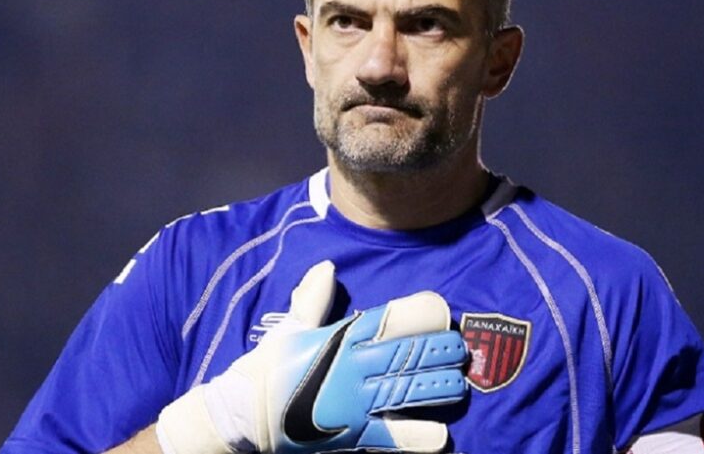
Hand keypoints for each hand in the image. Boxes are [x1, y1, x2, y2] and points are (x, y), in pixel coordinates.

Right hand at [156, 261, 468, 453]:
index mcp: (339, 338)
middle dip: (440, 349)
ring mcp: (354, 403)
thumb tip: (327, 267)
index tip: (441, 309)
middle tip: (460, 348)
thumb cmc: (269, 368)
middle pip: (407, 353)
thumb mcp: (290, 329)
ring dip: (439, 386)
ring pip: (408, 390)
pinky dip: (416, 437)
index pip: (387, 319)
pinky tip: (441, 436)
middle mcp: (351, 368)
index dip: (419, 313)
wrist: (244, 415)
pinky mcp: (354, 435)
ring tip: (459, 383)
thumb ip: (312, 299)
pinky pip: (391, 436)